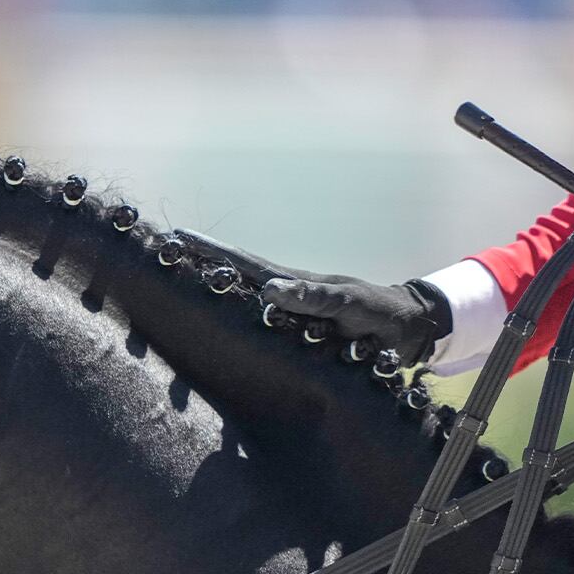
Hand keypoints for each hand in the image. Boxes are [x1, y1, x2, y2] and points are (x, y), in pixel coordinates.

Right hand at [174, 229, 452, 359]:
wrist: (408, 329)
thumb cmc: (380, 314)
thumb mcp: (349, 303)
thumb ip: (314, 297)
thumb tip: (269, 289)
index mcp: (294, 284)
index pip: (244, 263)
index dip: (212, 251)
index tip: (179, 237)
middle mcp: (287, 296)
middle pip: (235, 278)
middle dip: (201, 266)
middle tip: (166, 257)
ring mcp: (291, 315)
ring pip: (244, 302)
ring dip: (213, 294)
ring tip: (180, 289)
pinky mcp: (297, 336)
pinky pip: (259, 327)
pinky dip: (236, 322)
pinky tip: (219, 330)